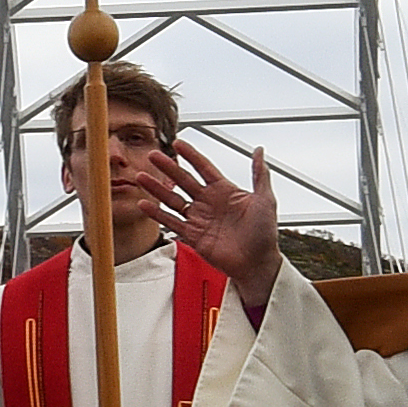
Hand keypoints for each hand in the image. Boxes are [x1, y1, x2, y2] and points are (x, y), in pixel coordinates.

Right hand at [142, 140, 280, 310]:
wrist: (258, 263)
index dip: (191, 155)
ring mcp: (199, 219)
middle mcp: (209, 203)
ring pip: (173, 199)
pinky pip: (171, 222)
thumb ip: (259, 174)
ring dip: (157, 188)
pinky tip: (145, 204)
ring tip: (142, 177)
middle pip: (183, 180)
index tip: (177, 143)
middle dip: (167, 168)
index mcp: (225, 191)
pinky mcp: (193, 236)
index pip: (203, 168)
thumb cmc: (264, 234)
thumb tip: (259, 151)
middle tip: (153, 156)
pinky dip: (157, 214)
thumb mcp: (265, 200)